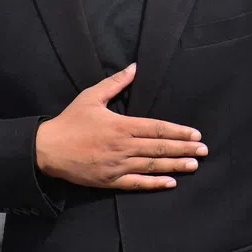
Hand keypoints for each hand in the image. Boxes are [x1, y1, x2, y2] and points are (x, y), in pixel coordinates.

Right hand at [35, 64, 206, 190]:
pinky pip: (137, 183)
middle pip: (159, 148)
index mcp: (121, 125)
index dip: (178, 132)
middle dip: (184, 149)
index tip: (196, 134)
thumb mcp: (91, 96)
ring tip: (194, 165)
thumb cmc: (70, 121)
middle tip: (204, 151)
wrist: (47, 149)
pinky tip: (170, 183)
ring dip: (175, 166)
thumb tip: (135, 67)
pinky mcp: (110, 180)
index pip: (157, 129)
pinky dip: (155, 184)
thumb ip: (116, 83)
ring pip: (152, 166)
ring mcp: (117, 165)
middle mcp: (123, 146)